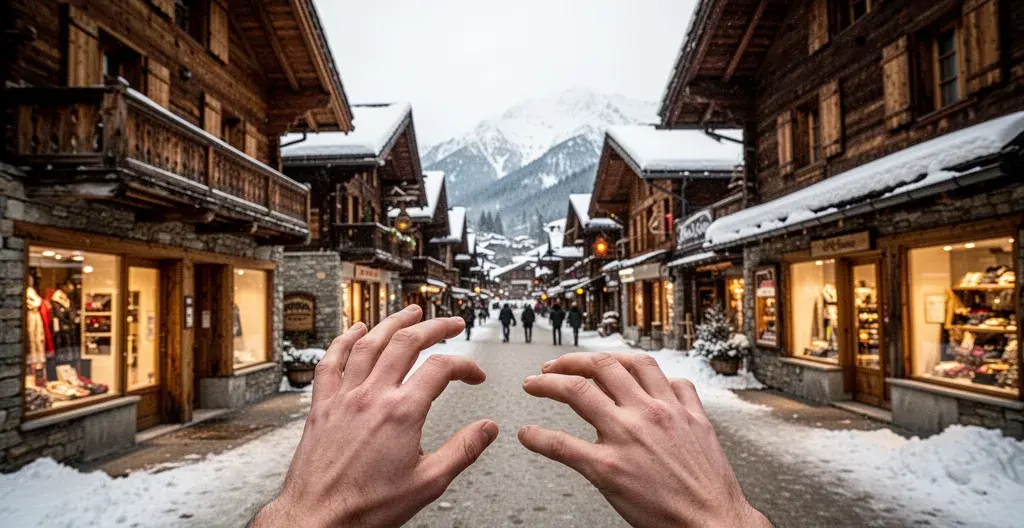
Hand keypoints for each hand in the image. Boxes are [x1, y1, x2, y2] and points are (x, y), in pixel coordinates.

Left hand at [253, 305, 498, 527]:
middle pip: (406, 343)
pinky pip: (331, 362)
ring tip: (409, 312)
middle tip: (451, 323)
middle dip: (434, 327)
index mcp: (401, 413)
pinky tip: (354, 331)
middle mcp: (371, 397)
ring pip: (369, 344)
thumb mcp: (428, 484)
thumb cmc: (366, 508)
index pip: (441, 369)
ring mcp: (343, 398)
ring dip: (392, 322)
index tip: (474, 376)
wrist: (317, 520)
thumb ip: (462, 451)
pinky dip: (344, 341)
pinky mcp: (321, 406)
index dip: (465, 366)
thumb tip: (488, 429)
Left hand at [518, 352, 769, 527]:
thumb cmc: (708, 484)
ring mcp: (625, 438)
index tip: (588, 361)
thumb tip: (675, 385)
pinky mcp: (608, 469)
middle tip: (551, 367)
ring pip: (578, 392)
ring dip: (548, 384)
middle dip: (569, 361)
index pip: (632, 363)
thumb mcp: (703, 429)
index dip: (604, 356)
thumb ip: (685, 402)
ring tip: (533, 385)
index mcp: (669, 404)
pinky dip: (540, 437)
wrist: (714, 521)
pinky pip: (564, 445)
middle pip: (600, 367)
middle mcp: (646, 413)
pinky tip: (528, 435)